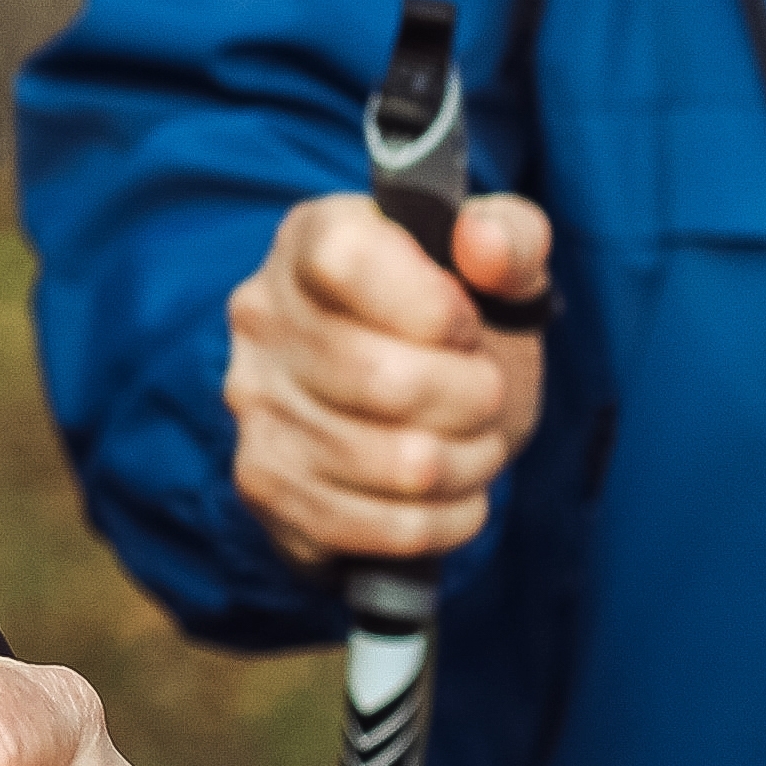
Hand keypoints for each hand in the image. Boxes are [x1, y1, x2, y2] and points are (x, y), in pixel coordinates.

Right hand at [220, 187, 553, 567]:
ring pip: (399, 463)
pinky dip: (444, 519)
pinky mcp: (264, 484)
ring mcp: (255, 405)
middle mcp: (262, 316)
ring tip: (477, 442)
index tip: (466, 325)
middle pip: (387, 379)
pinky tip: (454, 492)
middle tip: (488, 394)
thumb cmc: (451, 323)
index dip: (433, 306)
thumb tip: (481, 242)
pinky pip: (378, 527)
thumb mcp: (495, 268)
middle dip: (474, 398)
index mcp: (310, 239)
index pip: (350, 262)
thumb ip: (510, 238)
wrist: (406, 404)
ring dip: (470, 461)